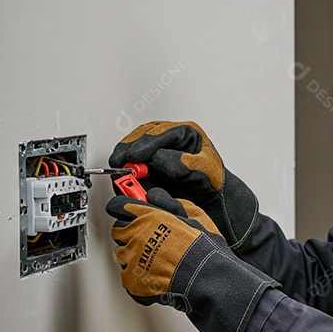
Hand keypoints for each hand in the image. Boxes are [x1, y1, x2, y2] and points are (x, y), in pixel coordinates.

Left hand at [107, 187, 276, 331]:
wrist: (205, 278)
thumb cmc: (203, 249)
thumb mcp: (194, 215)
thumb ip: (170, 203)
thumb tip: (156, 197)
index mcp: (148, 217)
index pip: (118, 206)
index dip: (123, 209)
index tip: (125, 210)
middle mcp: (136, 236)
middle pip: (118, 231)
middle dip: (130, 234)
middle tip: (147, 240)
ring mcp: (132, 259)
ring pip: (122, 254)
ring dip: (134, 256)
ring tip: (155, 260)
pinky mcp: (132, 280)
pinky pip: (127, 276)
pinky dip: (138, 277)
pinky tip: (154, 275)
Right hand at [109, 121, 257, 248]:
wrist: (211, 199)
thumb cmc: (212, 181)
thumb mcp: (204, 169)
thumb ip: (182, 163)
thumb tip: (157, 159)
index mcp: (185, 132)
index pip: (161, 132)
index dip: (145, 143)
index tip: (135, 155)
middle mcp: (168, 139)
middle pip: (142, 136)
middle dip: (129, 149)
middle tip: (120, 162)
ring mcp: (156, 151)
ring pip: (134, 149)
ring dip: (125, 160)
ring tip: (120, 172)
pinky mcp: (148, 166)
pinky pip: (133, 165)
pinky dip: (127, 172)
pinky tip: (125, 180)